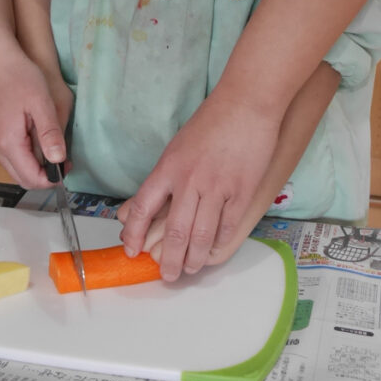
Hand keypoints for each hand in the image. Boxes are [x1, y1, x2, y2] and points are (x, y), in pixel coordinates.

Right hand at [0, 48, 72, 187]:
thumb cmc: (21, 77)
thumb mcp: (42, 104)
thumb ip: (50, 134)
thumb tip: (59, 160)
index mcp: (7, 142)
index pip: (30, 178)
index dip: (52, 178)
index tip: (68, 166)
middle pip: (22, 177)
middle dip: (44, 174)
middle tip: (64, 159)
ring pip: (15, 168)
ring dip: (35, 165)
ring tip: (53, 146)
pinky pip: (9, 155)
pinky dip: (25, 154)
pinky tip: (37, 138)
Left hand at [117, 90, 279, 280]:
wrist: (246, 104)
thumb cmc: (210, 122)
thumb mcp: (177, 147)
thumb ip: (164, 178)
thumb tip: (144, 206)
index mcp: (168, 168)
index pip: (143, 208)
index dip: (135, 234)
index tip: (133, 251)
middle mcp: (190, 180)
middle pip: (175, 231)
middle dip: (169, 260)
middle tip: (167, 275)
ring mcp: (217, 187)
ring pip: (201, 235)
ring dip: (194, 258)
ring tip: (191, 269)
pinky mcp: (241, 191)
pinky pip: (227, 225)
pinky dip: (218, 242)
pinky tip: (213, 250)